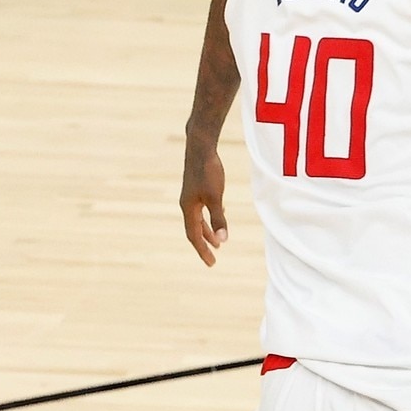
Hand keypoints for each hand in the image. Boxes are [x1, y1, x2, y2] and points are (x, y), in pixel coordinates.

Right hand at [180, 133, 227, 267]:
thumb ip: (218, 218)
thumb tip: (223, 240)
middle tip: (214, 257)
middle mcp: (187, 204)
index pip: (194, 236)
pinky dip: (208, 217)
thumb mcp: (215, 197)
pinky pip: (201, 208)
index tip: (212, 263)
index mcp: (188, 208)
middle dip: (204, 244)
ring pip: (198, 219)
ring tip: (218, 241)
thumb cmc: (208, 171)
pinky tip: (219, 214)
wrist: (200, 147)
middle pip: (194, 229)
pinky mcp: (196, 187)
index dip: (203, 250)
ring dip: (207, 231)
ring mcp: (191, 195)